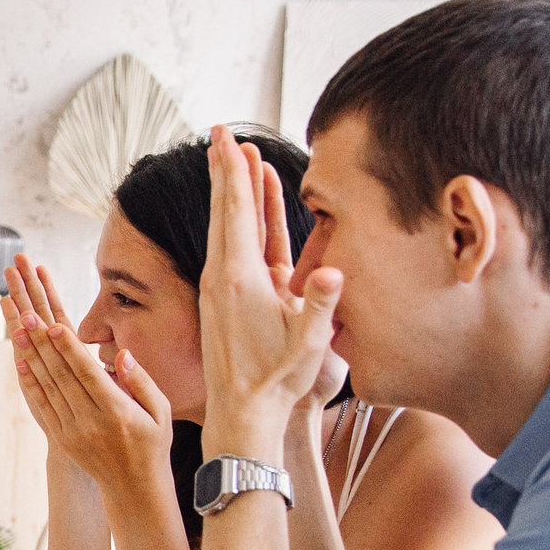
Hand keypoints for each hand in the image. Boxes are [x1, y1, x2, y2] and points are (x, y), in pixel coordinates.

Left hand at [0, 256, 175, 502]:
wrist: (133, 487)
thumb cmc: (152, 444)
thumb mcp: (160, 412)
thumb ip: (142, 381)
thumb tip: (122, 355)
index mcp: (117, 411)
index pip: (88, 374)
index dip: (69, 349)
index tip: (55, 325)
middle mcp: (91, 421)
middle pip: (62, 375)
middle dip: (43, 344)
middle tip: (27, 316)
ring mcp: (73, 431)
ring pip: (49, 387)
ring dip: (32, 358)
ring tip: (18, 331)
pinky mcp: (62, 438)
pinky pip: (43, 406)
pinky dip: (31, 384)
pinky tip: (21, 363)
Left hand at [200, 125, 341, 456]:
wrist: (242, 415)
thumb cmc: (278, 383)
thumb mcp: (308, 343)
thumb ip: (320, 305)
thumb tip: (334, 271)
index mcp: (239, 279)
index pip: (235, 212)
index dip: (232, 171)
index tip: (224, 137)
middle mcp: (220, 279)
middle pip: (221, 211)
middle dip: (222, 170)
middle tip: (217, 133)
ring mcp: (216, 290)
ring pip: (220, 228)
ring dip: (224, 193)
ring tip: (224, 161)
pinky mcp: (218, 303)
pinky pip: (223, 249)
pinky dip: (227, 223)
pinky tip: (230, 217)